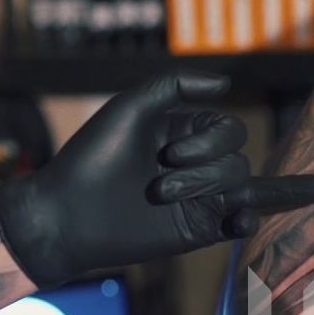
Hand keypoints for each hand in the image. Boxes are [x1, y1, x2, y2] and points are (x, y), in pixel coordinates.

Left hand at [0, 72, 313, 287]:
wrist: (65, 217)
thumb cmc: (91, 158)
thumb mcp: (128, 108)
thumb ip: (174, 85)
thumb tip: (224, 84)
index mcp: (184, 134)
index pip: (230, 131)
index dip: (210, 141)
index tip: (170, 152)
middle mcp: (196, 165)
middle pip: (237, 160)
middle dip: (204, 170)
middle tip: (158, 186)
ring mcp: (199, 199)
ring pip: (239, 187)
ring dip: (206, 190)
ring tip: (161, 198)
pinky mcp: (197, 230)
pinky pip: (240, 223)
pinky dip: (248, 219)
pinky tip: (238, 220)